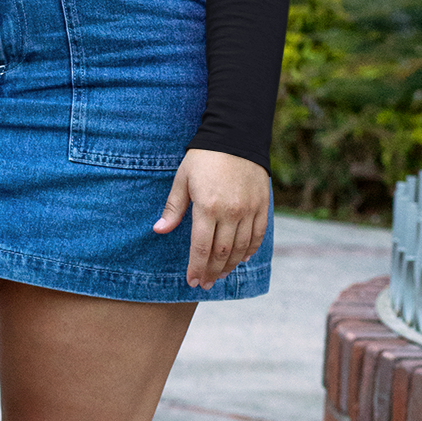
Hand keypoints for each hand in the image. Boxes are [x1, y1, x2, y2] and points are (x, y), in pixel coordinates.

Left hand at [153, 147, 270, 290]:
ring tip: (220, 275)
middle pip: (222, 252)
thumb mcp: (182, 179)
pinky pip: (258, 235)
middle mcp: (231, 212)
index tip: (192, 280)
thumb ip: (173, 208)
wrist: (236, 136)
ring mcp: (249, 209)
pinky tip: (241, 259)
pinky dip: (250, 250)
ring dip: (230, 265)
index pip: (202, 247)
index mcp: (208, 206)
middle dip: (212, 271)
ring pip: (241, 247)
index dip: (197, 267)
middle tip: (205, 284)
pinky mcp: (263, 206)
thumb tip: (158, 230)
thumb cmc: (203, 157)